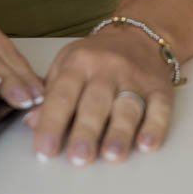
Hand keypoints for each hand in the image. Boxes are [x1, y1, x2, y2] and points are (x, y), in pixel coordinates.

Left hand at [24, 26, 175, 164]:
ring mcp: (135, 78)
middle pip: (95, 103)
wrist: (138, 35)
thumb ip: (51, 95)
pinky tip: (147, 145)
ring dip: (119, 133)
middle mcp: (107, 69)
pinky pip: (160, 109)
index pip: (63, 94)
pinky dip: (155, 128)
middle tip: (78, 158)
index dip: (52, 122)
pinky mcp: (160, 89)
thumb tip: (32, 124)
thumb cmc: (96, 58)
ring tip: (111, 156)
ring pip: (127, 107)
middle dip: (86, 132)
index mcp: (79, 63)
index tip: (45, 149)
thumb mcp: (67, 66)